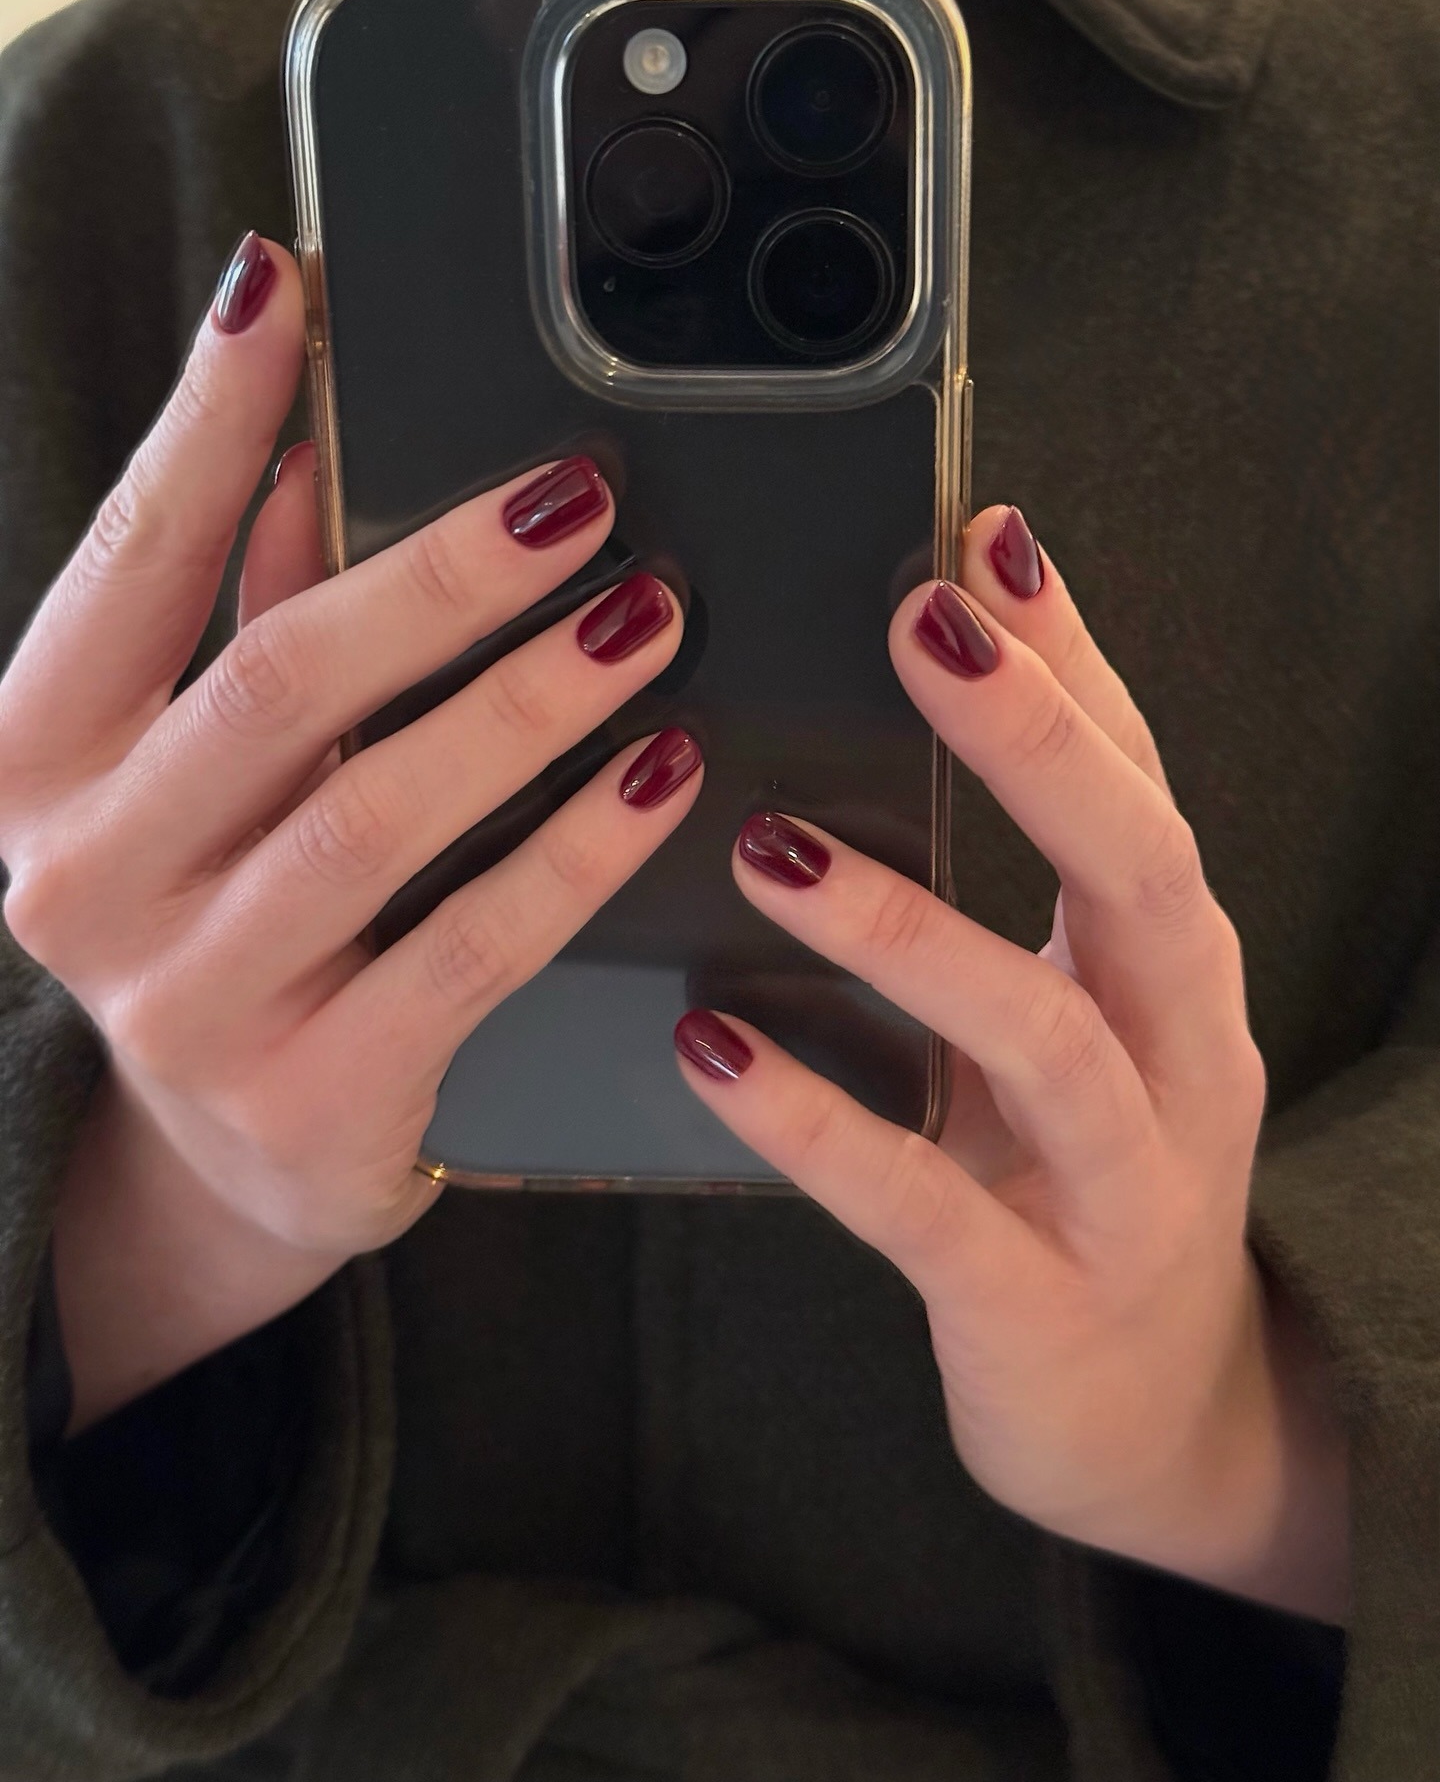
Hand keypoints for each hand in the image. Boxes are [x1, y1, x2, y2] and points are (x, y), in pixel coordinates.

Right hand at [0, 235, 699, 1427]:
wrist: (228, 1158)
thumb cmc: (227, 912)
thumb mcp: (206, 768)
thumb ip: (251, 611)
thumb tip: (321, 433)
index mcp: (38, 763)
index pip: (127, 560)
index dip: (209, 419)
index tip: (288, 287)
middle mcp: (81, 878)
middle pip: (277, 684)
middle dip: (442, 576)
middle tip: (580, 499)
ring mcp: (188, 1003)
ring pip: (377, 813)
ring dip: (528, 702)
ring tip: (648, 618)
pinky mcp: (310, 1096)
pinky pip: (472, 949)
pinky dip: (576, 850)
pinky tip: (661, 776)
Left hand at [675, 507, 1349, 1622]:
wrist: (1142, 1418)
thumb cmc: (1073, 1172)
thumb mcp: (1065, 1016)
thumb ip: (1002, 890)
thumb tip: (901, 719)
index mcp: (1171, 971)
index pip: (1138, 784)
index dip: (1072, 661)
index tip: (983, 537)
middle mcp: (1179, 1060)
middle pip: (1138, 875)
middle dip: (1037, 741)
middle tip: (920, 620)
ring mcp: (1121, 1191)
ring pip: (1042, 1038)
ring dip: (910, 929)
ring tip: (769, 842)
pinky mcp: (1035, 1301)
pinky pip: (923, 1206)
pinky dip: (821, 1122)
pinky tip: (712, 1051)